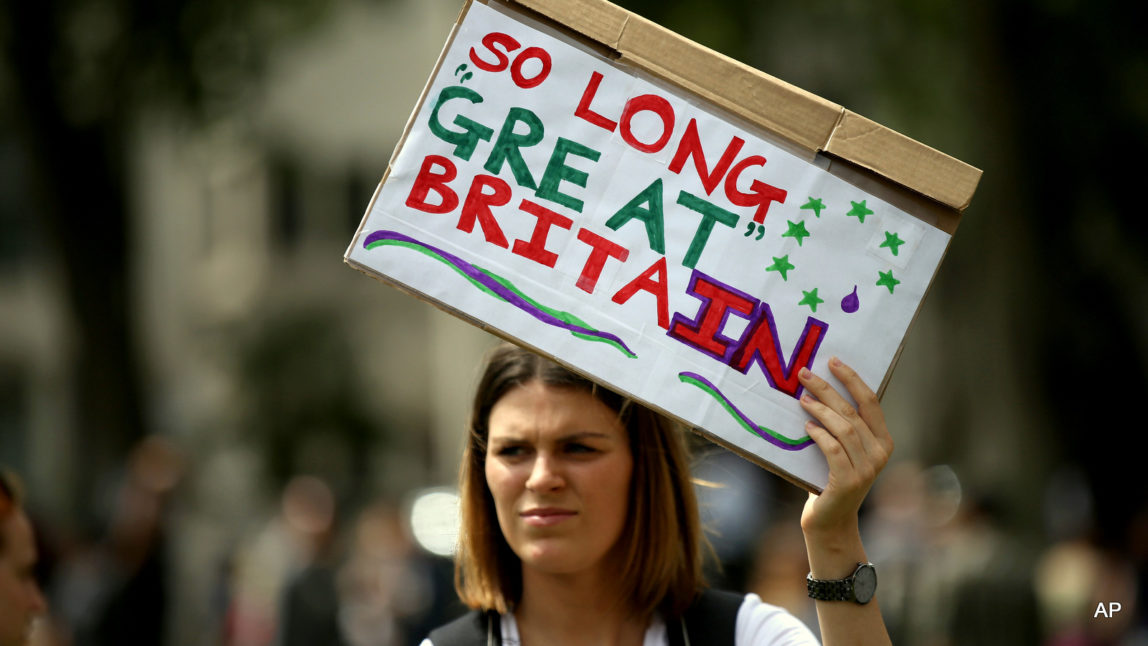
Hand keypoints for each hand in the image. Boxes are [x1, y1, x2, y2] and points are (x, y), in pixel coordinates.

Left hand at [797, 357, 893, 538]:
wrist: (830, 522)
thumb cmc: (830, 480)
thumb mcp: (842, 450)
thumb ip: (841, 427)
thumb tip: (817, 389)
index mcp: (883, 441)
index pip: (871, 401)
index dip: (852, 379)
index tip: (833, 360)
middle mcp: (880, 453)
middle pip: (853, 411)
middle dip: (828, 389)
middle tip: (804, 374)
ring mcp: (867, 468)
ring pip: (843, 428)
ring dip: (820, 409)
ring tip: (802, 398)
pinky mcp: (849, 481)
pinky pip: (832, 449)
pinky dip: (818, 434)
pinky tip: (806, 426)